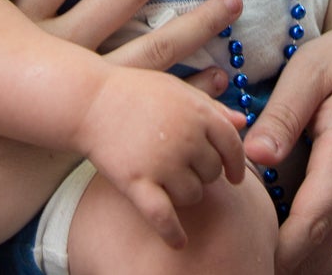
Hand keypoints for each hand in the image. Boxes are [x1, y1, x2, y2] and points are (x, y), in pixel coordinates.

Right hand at [75, 67, 247, 248]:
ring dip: (185, 194)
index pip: (232, 146)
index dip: (236, 165)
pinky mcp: (137, 182)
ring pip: (193, 195)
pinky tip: (178, 242)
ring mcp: (162, 162)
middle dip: (201, 174)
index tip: (234, 177)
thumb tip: (242, 121)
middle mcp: (185, 138)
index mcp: (198, 112)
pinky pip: (163, 217)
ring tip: (167, 183)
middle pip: (212, 173)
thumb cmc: (135, 92)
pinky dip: (173, 233)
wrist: (89, 101)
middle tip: (181, 168)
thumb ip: (211, 106)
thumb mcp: (177, 89)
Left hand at [246, 0, 331, 274]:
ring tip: (251, 256)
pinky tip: (275, 244)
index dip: (283, 245)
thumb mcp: (311, 68)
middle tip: (240, 264)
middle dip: (282, 260)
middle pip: (323, 243)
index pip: (316, 214)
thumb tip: (254, 157)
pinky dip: (309, 246)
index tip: (250, 255)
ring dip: (295, 257)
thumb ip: (283, 114)